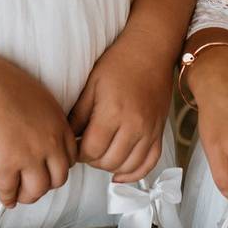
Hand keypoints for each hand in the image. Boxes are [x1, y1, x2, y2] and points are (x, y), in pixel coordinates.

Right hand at [0, 49, 76, 206]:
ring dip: (28, 195)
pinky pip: (9, 192)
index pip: (69, 158)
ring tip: (19, 193)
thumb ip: (43, 119)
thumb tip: (37, 133)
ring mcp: (28, 158)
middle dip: (46, 184)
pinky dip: (7, 198)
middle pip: (58, 178)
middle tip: (34, 184)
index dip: (57, 167)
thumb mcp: (37, 98)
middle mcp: (49, 144)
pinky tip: (5, 197)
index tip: (49, 169)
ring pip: (37, 190)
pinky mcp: (5, 167)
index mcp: (58, 125)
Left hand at [70, 28, 172, 182]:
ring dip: (110, 167)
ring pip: (128, 165)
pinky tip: (120, 175)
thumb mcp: (91, 85)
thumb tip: (68, 139)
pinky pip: (149, 162)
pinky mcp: (159, 132)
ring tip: (101, 156)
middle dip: (93, 160)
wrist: (150, 52)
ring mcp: (149, 131)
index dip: (78, 153)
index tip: (74, 146)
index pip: (91, 150)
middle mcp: (134, 125)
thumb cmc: (118, 64)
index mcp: (113, 113)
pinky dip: (135, 173)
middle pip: (109, 161)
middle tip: (86, 150)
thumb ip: (78, 115)